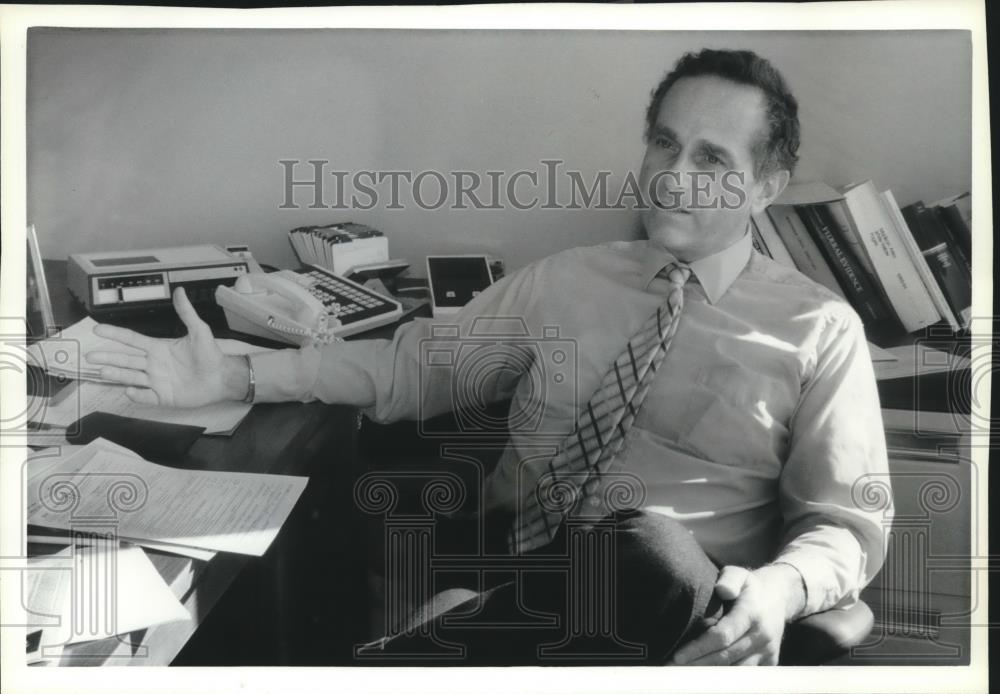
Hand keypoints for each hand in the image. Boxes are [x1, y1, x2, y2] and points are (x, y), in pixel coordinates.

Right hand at [85, 287, 246, 406]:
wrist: (223, 377)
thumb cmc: (211, 355)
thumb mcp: (199, 330)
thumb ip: (186, 312)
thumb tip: (180, 291)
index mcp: (158, 348)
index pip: (132, 340)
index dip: (115, 334)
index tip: (98, 329)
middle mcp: (154, 364)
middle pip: (125, 360)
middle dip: (107, 358)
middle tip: (89, 356)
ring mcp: (157, 381)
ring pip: (131, 377)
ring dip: (116, 375)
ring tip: (101, 371)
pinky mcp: (164, 397)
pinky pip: (146, 396)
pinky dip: (137, 395)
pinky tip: (129, 391)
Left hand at [670, 563, 804, 665]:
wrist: (779, 597)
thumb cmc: (749, 586)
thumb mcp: (738, 574)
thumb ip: (729, 579)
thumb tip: (722, 590)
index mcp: (752, 614)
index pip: (722, 636)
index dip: (698, 648)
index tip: (677, 656)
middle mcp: (762, 636)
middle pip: (725, 657)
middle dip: (696, 665)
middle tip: (670, 669)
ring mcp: (768, 651)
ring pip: (734, 671)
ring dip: (708, 675)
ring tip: (683, 675)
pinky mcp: (769, 662)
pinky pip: (744, 674)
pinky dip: (724, 677)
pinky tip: (704, 676)